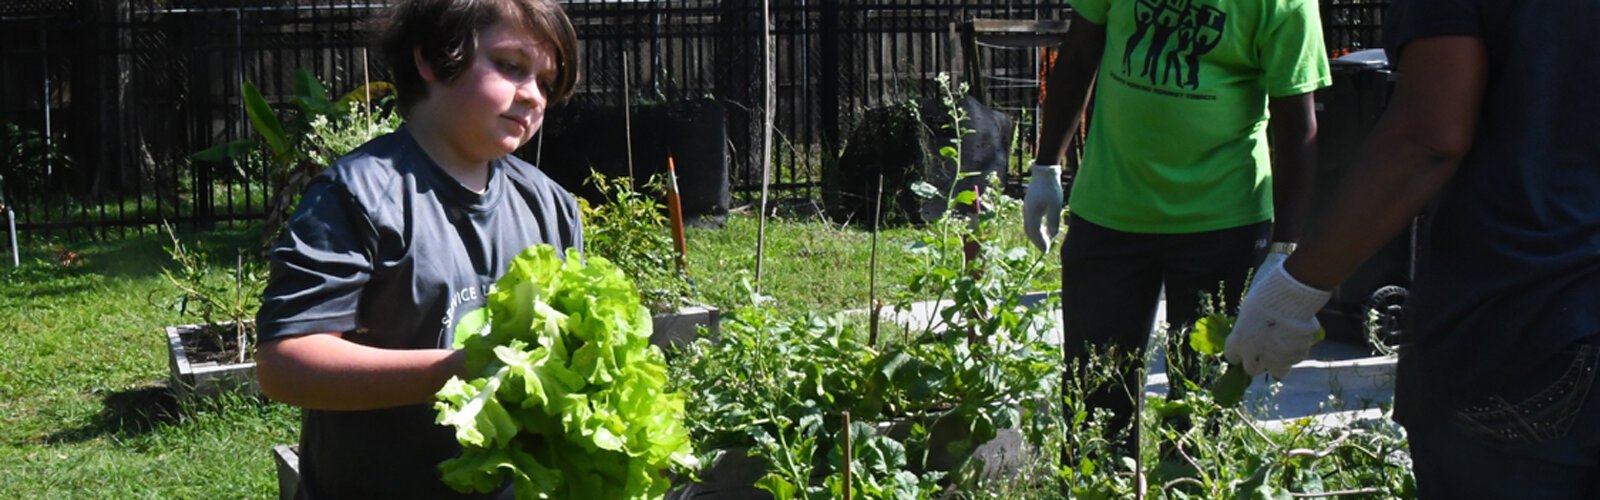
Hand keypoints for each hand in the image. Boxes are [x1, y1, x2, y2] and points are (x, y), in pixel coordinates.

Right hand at [1022, 163, 1063, 251]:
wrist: (1044, 172)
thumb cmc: (1051, 188)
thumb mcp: (1055, 204)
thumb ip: (1053, 220)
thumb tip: (1053, 235)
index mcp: (1032, 212)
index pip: (1035, 232)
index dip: (1040, 242)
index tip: (1047, 251)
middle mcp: (1027, 212)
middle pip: (1029, 231)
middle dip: (1037, 241)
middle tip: (1045, 249)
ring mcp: (1027, 208)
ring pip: (1029, 226)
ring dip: (1035, 235)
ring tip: (1044, 242)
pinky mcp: (1029, 205)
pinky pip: (1030, 220)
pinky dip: (1035, 228)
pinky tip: (1043, 229)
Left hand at [1224, 256, 1331, 378]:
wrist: (1290, 298)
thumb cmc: (1265, 295)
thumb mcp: (1248, 308)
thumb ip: (1248, 323)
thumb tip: (1250, 323)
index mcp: (1237, 342)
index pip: (1231, 356)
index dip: (1238, 352)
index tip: (1244, 345)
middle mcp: (1254, 355)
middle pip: (1252, 369)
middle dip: (1258, 361)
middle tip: (1265, 349)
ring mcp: (1276, 359)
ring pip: (1277, 371)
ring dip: (1278, 362)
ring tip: (1284, 348)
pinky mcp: (1296, 357)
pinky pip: (1295, 360)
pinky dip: (1296, 353)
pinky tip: (1298, 341)